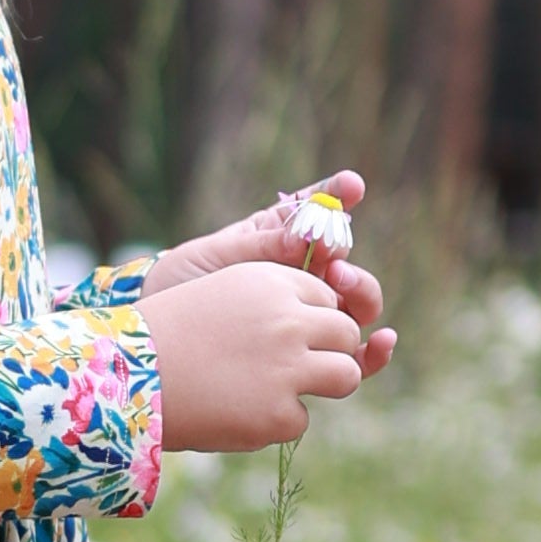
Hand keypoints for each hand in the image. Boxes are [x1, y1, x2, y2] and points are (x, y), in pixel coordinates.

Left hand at [139, 167, 396, 388]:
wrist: (156, 339)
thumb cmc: (184, 285)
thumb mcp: (218, 257)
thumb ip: (263, 245)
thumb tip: (306, 236)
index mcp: (281, 239)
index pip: (318, 211)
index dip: (338, 196)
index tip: (351, 184)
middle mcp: (304, 277)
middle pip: (346, 262)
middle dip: (347, 255)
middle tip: (334, 259)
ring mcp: (310, 316)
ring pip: (354, 306)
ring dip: (360, 293)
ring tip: (340, 284)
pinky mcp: (313, 356)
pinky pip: (352, 356)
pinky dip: (372, 351)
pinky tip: (384, 341)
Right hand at [147, 261, 365, 454]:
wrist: (126, 379)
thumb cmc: (173, 334)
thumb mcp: (227, 293)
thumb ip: (279, 302)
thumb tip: (336, 323)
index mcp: (275, 282)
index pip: (329, 299)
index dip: (312, 321)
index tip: (284, 336)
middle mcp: (289, 320)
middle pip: (346, 335)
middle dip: (330, 352)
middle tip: (291, 368)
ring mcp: (288, 369)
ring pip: (346, 376)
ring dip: (322, 385)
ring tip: (278, 390)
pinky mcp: (279, 414)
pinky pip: (301, 420)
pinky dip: (273, 422)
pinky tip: (236, 412)